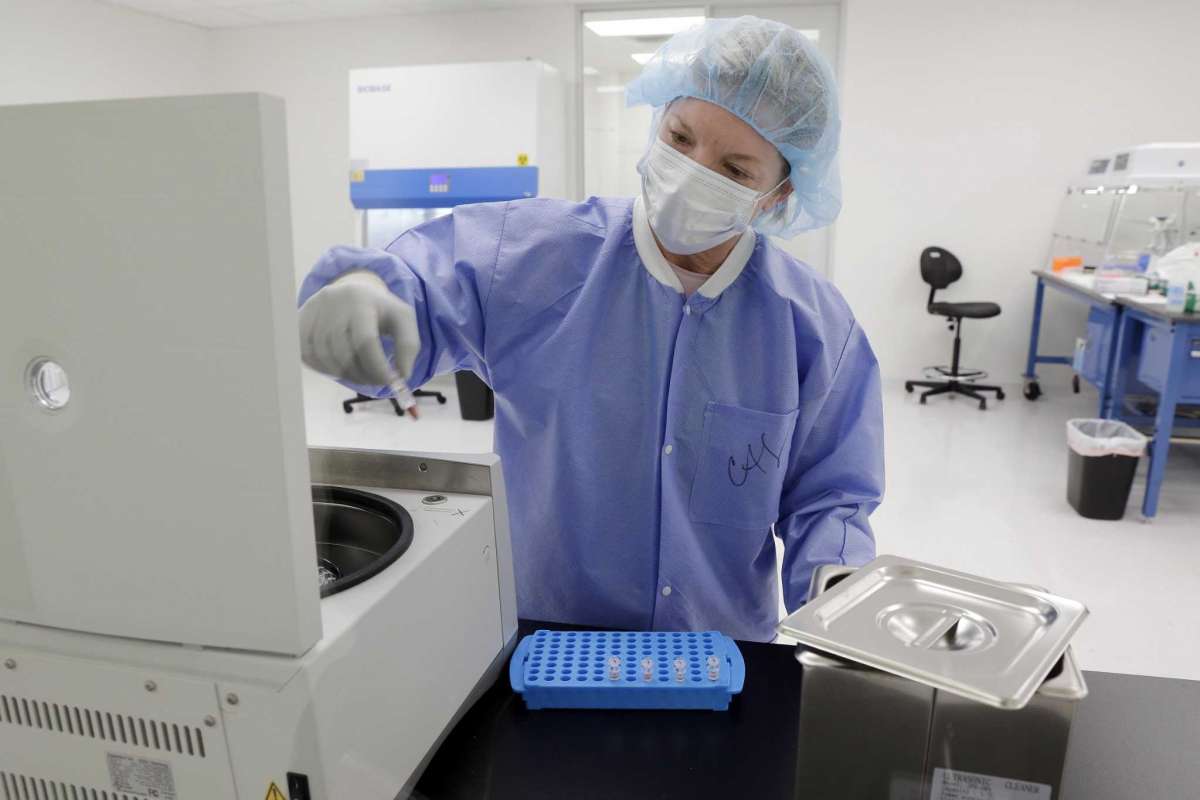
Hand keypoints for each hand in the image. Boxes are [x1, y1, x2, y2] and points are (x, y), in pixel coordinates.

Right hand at [298, 271, 419, 386]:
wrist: (350, 292)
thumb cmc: (380, 310)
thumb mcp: (402, 319)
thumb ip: (408, 346)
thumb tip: (402, 376)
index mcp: (360, 300)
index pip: (365, 341)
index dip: (377, 367)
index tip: (389, 381)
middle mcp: (332, 304)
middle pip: (343, 353)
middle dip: (363, 375)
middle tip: (376, 382)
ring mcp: (312, 314)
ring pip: (325, 358)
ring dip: (346, 375)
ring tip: (362, 375)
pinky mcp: (299, 324)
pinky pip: (308, 357)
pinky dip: (326, 369)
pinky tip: (343, 367)